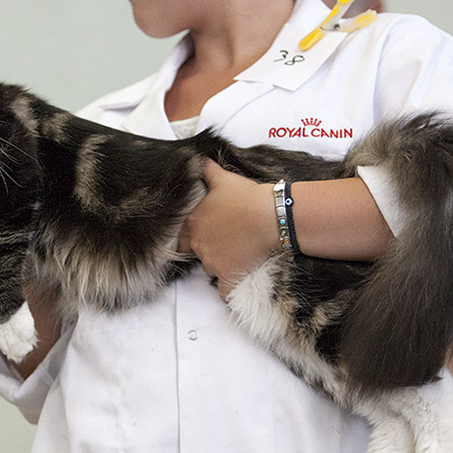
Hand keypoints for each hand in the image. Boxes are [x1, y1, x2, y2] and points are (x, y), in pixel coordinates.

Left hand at [177, 160, 276, 299]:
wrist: (271, 216)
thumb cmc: (248, 196)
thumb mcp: (224, 178)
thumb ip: (206, 172)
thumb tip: (197, 161)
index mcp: (193, 222)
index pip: (181, 237)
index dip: (193, 236)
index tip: (208, 233)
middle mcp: (198, 244)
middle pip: (196, 253)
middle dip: (208, 249)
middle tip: (226, 241)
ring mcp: (212, 263)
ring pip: (210, 269)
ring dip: (220, 264)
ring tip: (238, 253)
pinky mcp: (229, 277)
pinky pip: (224, 291)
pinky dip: (229, 288)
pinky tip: (237, 278)